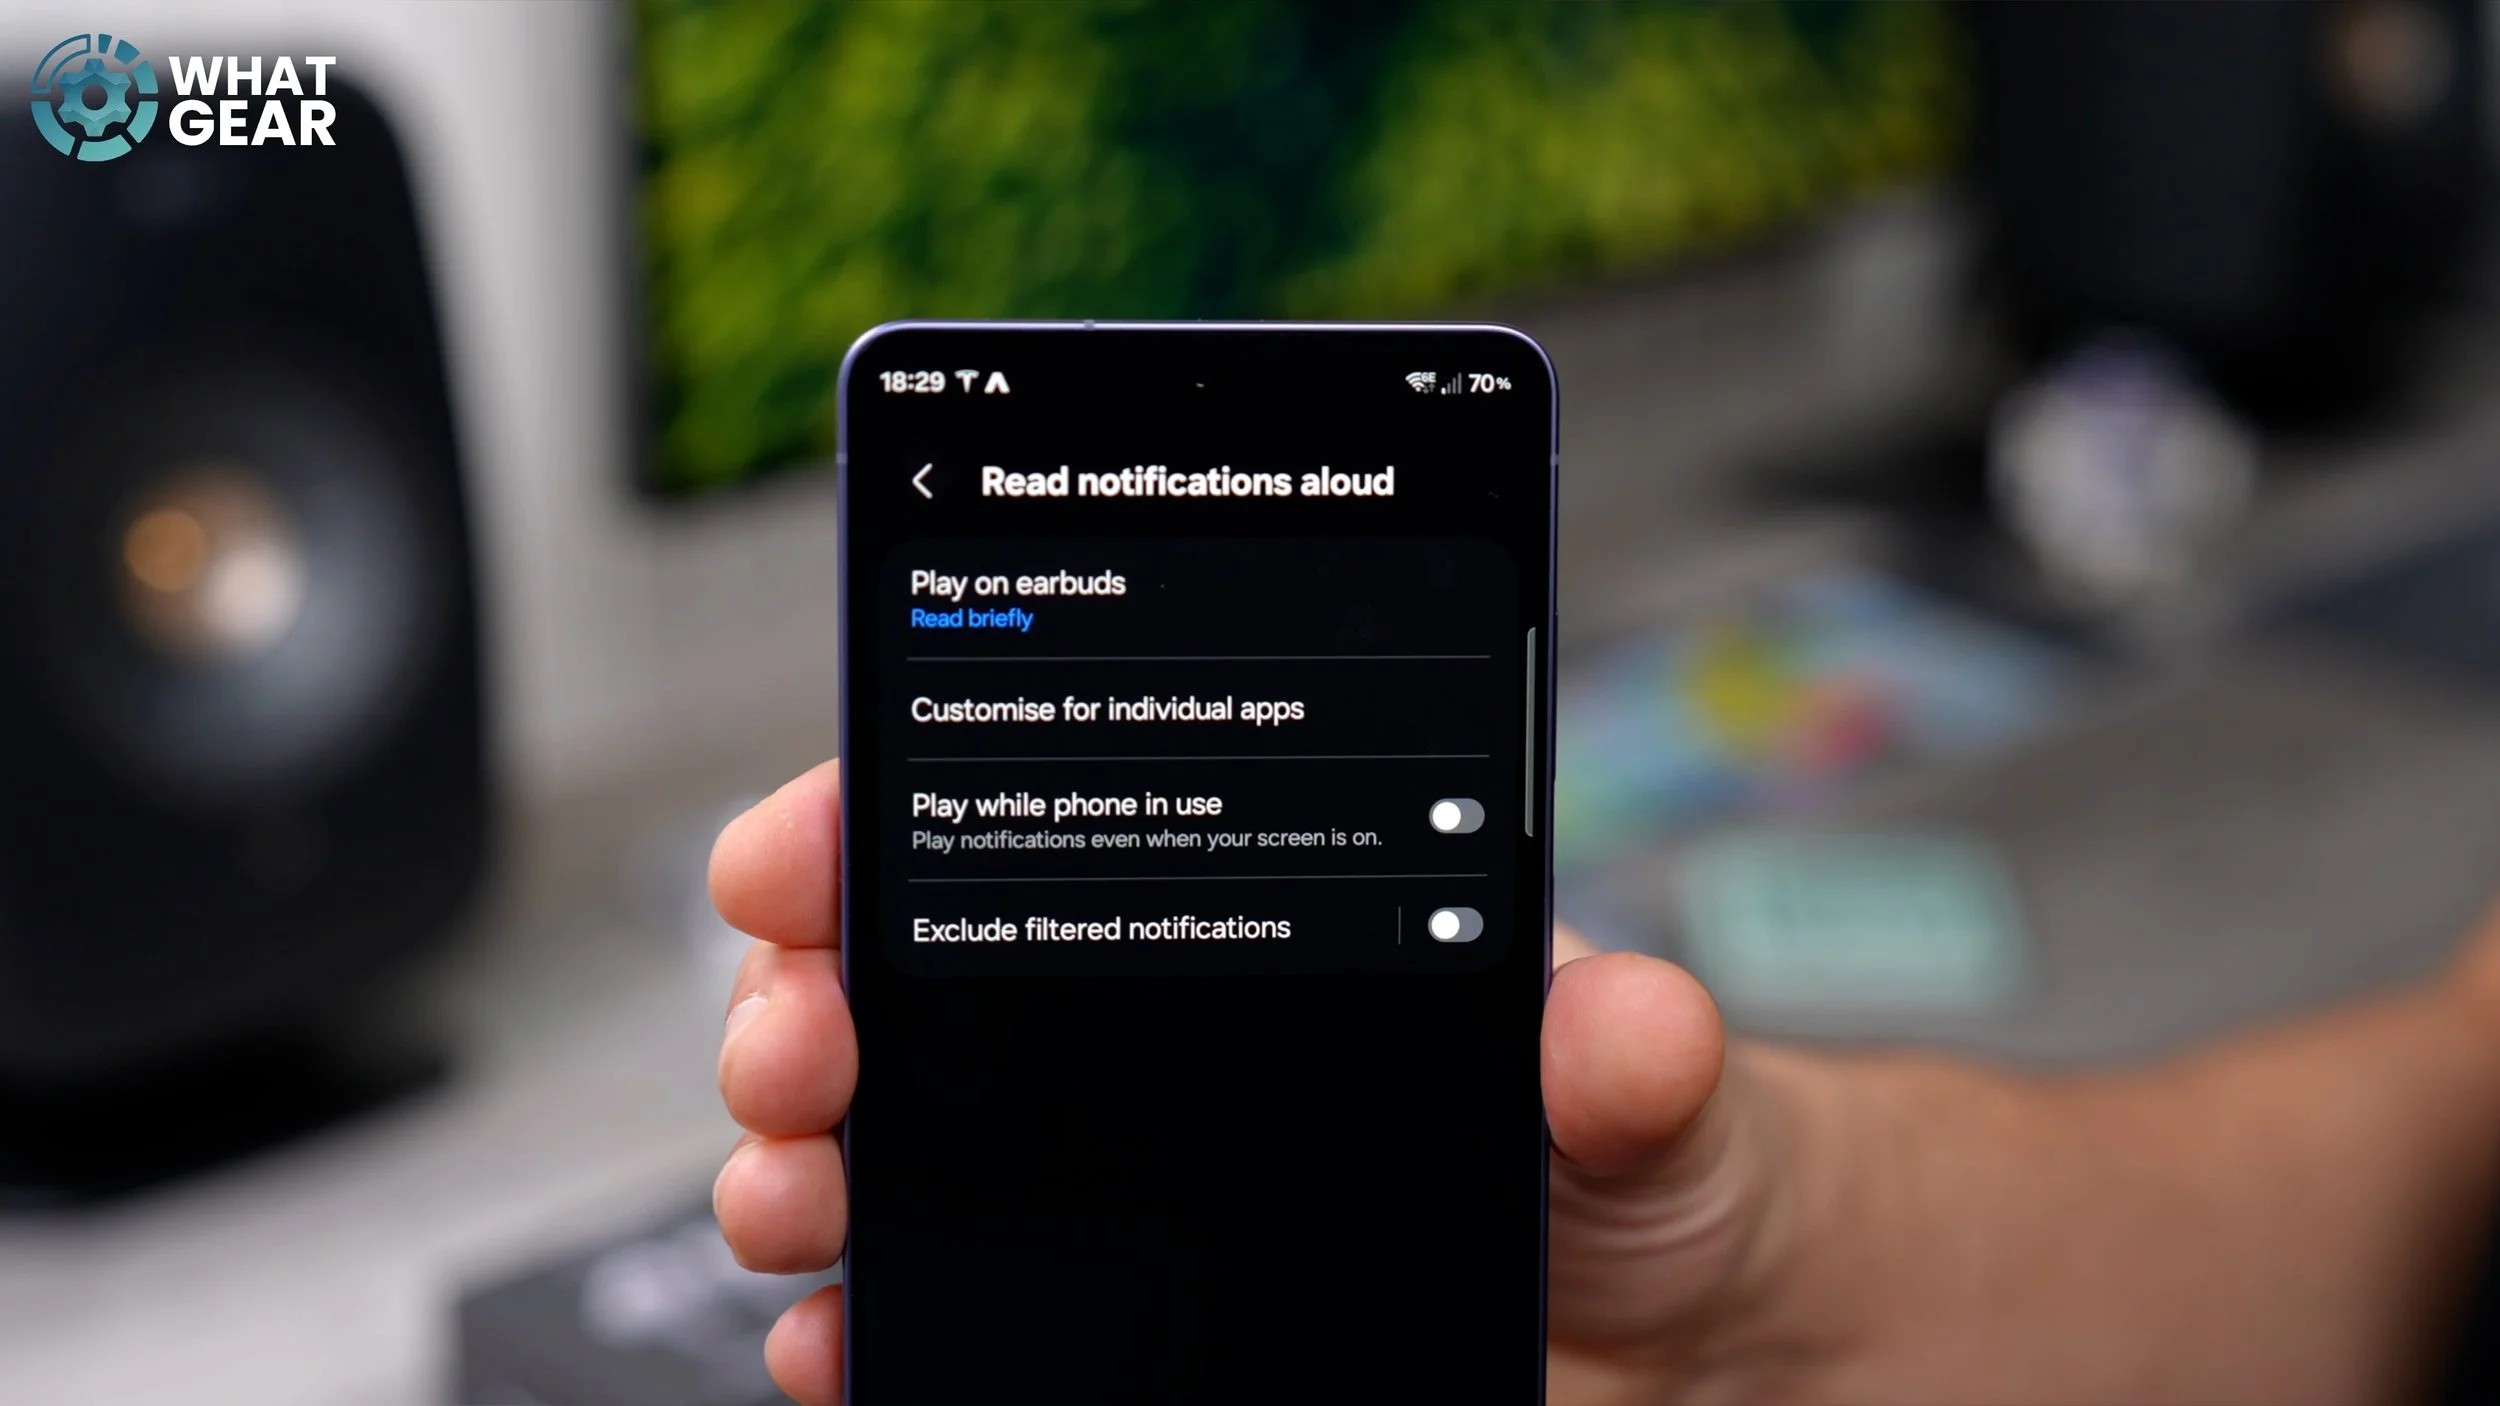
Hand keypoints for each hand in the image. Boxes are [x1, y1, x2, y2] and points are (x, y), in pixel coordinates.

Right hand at [708, 760, 1830, 1403]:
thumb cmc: (1645, 1161)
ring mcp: (1114, 1189)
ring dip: (801, 1166)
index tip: (797, 858)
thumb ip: (1630, 1055)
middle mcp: (1144, 1045)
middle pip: (907, 992)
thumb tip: (1622, 1031)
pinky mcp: (1114, 1319)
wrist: (1682, 1332)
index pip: (1020, 824)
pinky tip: (842, 1343)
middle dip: (804, 1003)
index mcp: (1241, 917)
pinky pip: (945, 1314)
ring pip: (888, 1154)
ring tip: (796, 1196)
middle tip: (799, 1047)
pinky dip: (862, 1330)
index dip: (878, 824)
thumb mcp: (1651, 1088)